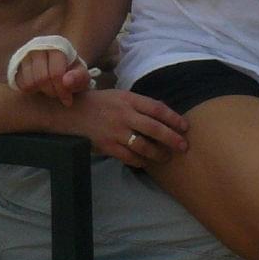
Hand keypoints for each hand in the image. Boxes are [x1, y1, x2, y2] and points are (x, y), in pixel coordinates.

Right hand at [15, 46, 90, 107]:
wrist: (60, 66)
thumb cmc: (72, 72)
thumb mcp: (81, 75)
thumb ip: (79, 78)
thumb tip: (66, 81)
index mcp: (57, 47)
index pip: (56, 73)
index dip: (62, 90)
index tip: (68, 101)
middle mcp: (39, 48)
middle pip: (41, 78)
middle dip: (51, 91)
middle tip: (58, 95)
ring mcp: (25, 56)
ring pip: (29, 82)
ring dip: (40, 92)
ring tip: (50, 89)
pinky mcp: (16, 66)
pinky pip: (20, 85)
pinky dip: (31, 91)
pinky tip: (39, 88)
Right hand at [72, 89, 188, 167]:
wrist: (72, 113)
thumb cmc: (100, 103)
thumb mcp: (121, 96)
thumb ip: (140, 104)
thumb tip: (163, 113)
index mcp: (129, 99)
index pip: (157, 109)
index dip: (174, 118)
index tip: (185, 126)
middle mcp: (124, 115)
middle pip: (154, 128)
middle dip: (172, 138)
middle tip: (183, 146)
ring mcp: (115, 132)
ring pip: (142, 145)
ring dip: (158, 153)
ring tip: (167, 157)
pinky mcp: (107, 146)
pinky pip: (128, 156)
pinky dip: (139, 161)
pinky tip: (146, 163)